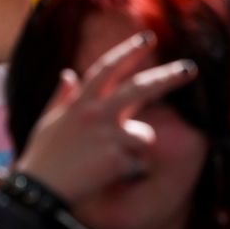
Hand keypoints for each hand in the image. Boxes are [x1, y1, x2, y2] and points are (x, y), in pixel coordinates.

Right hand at [12, 32, 197, 206]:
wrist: (38, 190)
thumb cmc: (42, 156)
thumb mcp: (49, 121)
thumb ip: (61, 97)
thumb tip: (67, 74)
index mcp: (80, 101)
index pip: (108, 68)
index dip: (128, 51)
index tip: (148, 38)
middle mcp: (97, 112)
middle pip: (139, 88)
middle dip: (167, 77)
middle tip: (190, 69)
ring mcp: (108, 135)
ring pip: (144, 135)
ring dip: (135, 147)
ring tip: (109, 160)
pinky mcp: (116, 159)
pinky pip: (137, 164)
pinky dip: (128, 171)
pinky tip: (106, 176)